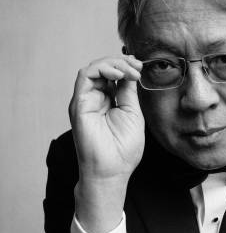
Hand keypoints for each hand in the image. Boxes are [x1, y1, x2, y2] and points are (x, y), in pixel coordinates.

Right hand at [69, 55, 143, 181]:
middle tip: (137, 66)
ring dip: (113, 63)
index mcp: (108, 102)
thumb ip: (129, 92)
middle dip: (122, 62)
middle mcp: (94, 99)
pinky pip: (85, 76)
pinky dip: (102, 69)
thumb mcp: (132, 114)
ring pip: (93, 68)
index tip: (140, 67)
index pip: (113, 75)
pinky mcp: (79, 104)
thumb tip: (130, 73)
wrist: (112, 171)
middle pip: (103, 68)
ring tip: (129, 70)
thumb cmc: (123, 149)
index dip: (126, 66)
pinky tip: (118, 74)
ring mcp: (85, 101)